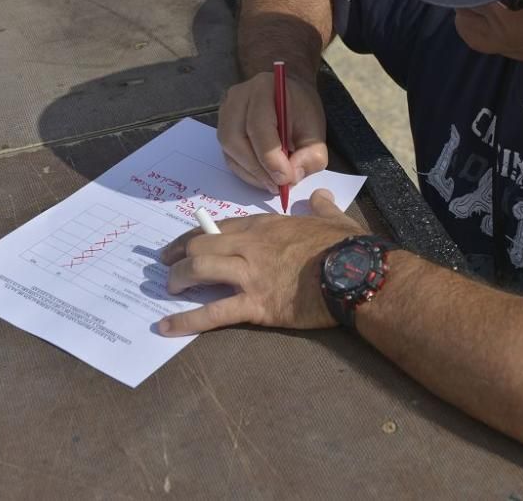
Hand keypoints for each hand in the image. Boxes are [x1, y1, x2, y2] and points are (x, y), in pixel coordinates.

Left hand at [157, 189, 364, 335]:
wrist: (356, 273)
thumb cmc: (347, 246)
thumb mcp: (333, 218)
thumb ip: (321, 206)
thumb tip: (321, 195)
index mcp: (267, 226)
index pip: (221, 227)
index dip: (196, 234)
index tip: (183, 243)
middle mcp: (251, 246)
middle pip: (201, 245)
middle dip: (177, 254)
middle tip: (166, 265)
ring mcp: (250, 274)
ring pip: (199, 270)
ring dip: (178, 279)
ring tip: (167, 290)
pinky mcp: (256, 304)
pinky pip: (213, 312)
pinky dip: (186, 321)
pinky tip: (166, 327)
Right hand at [217, 70, 327, 194]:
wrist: (290, 96)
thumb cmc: (303, 111)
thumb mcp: (317, 131)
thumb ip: (312, 155)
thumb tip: (292, 176)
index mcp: (264, 89)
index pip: (258, 126)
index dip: (270, 157)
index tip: (286, 179)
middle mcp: (238, 97)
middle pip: (236, 139)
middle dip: (258, 169)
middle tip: (278, 186)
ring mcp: (225, 112)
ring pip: (229, 150)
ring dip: (251, 173)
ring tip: (273, 183)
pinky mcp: (223, 128)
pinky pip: (228, 156)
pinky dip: (246, 172)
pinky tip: (263, 176)